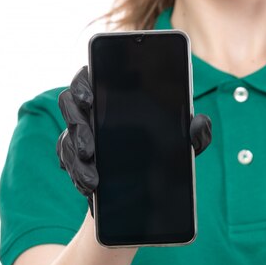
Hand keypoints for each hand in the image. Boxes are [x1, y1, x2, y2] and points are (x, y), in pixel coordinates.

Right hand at [56, 65, 211, 215]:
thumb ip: (197, 132)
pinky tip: (89, 188)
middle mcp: (93, 109)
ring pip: (66, 138)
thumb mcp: (186, 143)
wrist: (156, 187)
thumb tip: (199, 123)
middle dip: (76, 125)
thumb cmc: (170, 150)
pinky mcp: (76, 157)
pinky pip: (67, 162)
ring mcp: (81, 133)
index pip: (89, 76)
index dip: (83, 84)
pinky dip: (78, 176)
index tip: (90, 100)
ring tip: (92, 179)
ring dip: (76, 159)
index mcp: (116, 94)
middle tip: (90, 149)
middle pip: (69, 104)